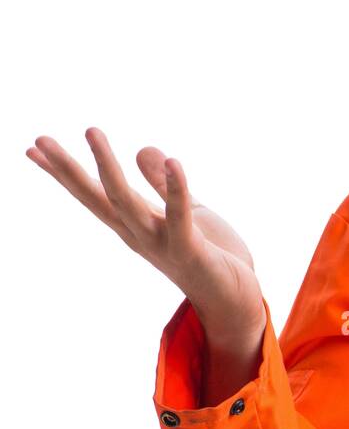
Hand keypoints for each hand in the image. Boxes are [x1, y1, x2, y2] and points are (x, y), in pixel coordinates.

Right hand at [27, 127, 265, 344]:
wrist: (236, 298)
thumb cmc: (212, 255)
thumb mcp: (187, 211)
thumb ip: (164, 185)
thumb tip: (144, 149)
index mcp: (136, 224)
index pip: (94, 194)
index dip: (65, 173)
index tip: (33, 148)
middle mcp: (139, 234)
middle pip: (98, 197)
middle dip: (68, 170)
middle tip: (40, 139)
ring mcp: (160, 243)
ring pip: (126, 202)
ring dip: (108, 166)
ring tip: (91, 131)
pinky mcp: (190, 250)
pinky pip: (180, 217)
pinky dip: (177, 189)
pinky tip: (174, 161)